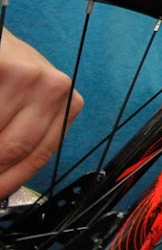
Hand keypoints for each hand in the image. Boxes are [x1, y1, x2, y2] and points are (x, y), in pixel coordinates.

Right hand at [0, 29, 83, 198]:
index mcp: (66, 102)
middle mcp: (54, 88)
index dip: (8, 182)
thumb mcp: (30, 99)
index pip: (39, 156)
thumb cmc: (11, 68)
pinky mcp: (2, 68)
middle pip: (14, 149)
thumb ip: (26, 133)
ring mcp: (27, 77)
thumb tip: (6, 180)